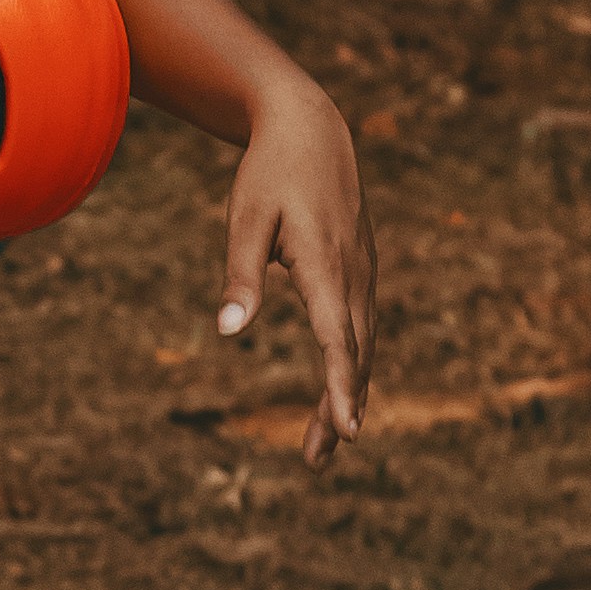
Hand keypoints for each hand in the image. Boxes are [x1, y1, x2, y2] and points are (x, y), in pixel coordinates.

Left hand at [217, 73, 372, 462]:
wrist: (311, 129)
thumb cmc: (269, 175)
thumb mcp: (244, 220)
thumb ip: (239, 276)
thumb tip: (227, 332)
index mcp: (325, 265)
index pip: (338, 340)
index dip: (341, 388)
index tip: (346, 431)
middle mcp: (354, 275)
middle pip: (354, 354)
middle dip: (339, 408)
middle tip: (317, 460)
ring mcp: (364, 273)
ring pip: (362, 345)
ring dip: (347, 393)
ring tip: (323, 443)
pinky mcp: (361, 270)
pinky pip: (361, 327)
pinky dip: (353, 364)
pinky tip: (342, 390)